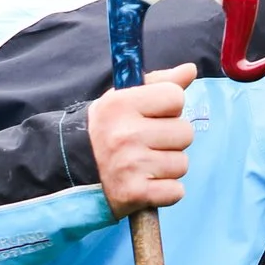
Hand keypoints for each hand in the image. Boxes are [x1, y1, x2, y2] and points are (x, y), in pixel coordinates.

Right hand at [87, 63, 195, 217]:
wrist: (74, 174)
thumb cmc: (107, 132)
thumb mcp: (123, 99)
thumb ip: (158, 82)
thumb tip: (190, 70)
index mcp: (120, 104)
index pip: (176, 97)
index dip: (169, 108)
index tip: (151, 117)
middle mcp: (124, 134)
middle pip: (186, 132)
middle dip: (171, 140)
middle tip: (148, 145)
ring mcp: (130, 166)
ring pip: (182, 163)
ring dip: (168, 167)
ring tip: (145, 165)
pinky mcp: (135, 194)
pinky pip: (176, 191)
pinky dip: (165, 192)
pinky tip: (146, 184)